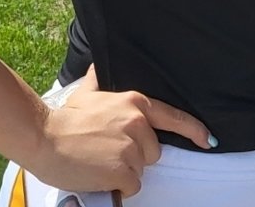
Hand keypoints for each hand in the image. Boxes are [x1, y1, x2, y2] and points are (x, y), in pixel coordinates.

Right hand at [29, 66, 215, 196]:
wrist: (45, 136)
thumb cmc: (65, 119)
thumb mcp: (87, 94)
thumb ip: (97, 81)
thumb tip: (94, 67)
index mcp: (136, 103)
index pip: (174, 117)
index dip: (194, 130)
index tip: (209, 139)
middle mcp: (138, 122)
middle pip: (153, 151)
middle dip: (136, 156)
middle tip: (108, 151)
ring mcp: (132, 146)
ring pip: (140, 169)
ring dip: (124, 171)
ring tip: (100, 161)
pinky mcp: (122, 168)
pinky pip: (131, 186)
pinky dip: (118, 186)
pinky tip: (100, 175)